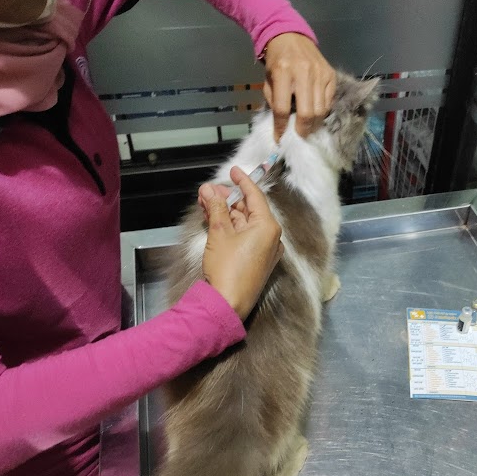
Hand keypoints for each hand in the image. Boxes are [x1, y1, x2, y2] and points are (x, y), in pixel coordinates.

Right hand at [198, 168, 283, 320]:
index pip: (255, 196)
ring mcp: (264, 250)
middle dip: (227, 198)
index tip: (233, 170)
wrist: (227, 304)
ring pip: (244, 223)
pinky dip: (229, 227)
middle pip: (248, 210)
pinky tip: (214, 218)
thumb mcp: (219, 233)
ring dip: (225, 212)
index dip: (243, 181)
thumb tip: (209, 191)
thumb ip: (215, 208)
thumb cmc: (227, 269)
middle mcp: (271, 237)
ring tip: (205, 202)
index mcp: (268, 227)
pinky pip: (244, 236)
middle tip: (208, 191)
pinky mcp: (255, 260)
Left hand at [263, 33, 336, 141]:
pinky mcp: (331, 75)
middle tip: (298, 136)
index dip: (281, 127)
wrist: (290, 37)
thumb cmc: (276, 62)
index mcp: (283, 73)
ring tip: (307, 128)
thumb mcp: (268, 81)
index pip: (282, 109)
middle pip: (307, 113)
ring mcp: (320, 74)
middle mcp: (304, 73)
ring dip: (314, 124)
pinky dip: (322, 112)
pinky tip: (315, 113)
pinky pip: (329, 102)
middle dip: (302, 130)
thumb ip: (274, 102)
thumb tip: (282, 127)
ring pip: (321, 111)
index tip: (280, 138)